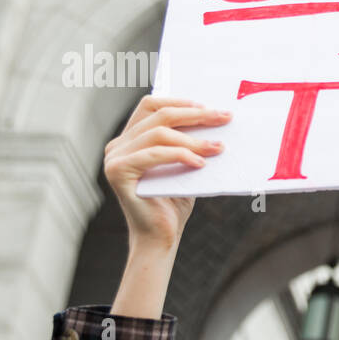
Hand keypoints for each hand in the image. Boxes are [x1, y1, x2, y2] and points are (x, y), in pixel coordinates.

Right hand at [104, 96, 230, 250]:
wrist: (161, 237)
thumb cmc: (174, 202)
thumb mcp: (185, 165)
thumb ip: (188, 143)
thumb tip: (216, 119)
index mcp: (130, 139)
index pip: (151, 106)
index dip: (180, 101)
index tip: (210, 107)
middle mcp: (118, 145)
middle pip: (158, 116)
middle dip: (195, 115)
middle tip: (224, 117)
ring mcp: (114, 158)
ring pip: (159, 134)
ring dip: (193, 139)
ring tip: (218, 147)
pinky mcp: (117, 172)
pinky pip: (154, 154)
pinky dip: (180, 155)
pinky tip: (200, 163)